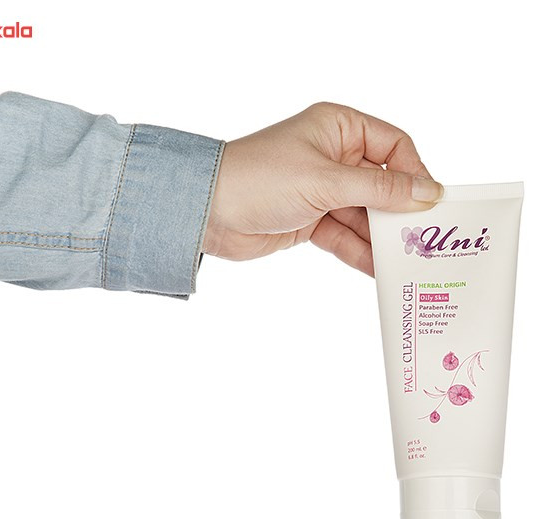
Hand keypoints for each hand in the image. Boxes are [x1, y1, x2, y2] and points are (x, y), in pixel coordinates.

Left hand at [203, 102, 442, 275]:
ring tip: (407, 262)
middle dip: (400, 213)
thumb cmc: (260, 177)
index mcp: (338, 128)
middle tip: (424, 240)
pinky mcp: (309, 220)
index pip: (393, 145)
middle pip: (381, 184)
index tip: (432, 202)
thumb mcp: (326, 180)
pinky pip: (343, 236)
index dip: (414, 172)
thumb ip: (379, 188)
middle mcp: (332, 157)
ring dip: (381, 238)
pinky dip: (359, 251)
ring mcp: (321, 190)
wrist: (207, 211)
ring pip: (363, 215)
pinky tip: (378, 269)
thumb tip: (427, 192)